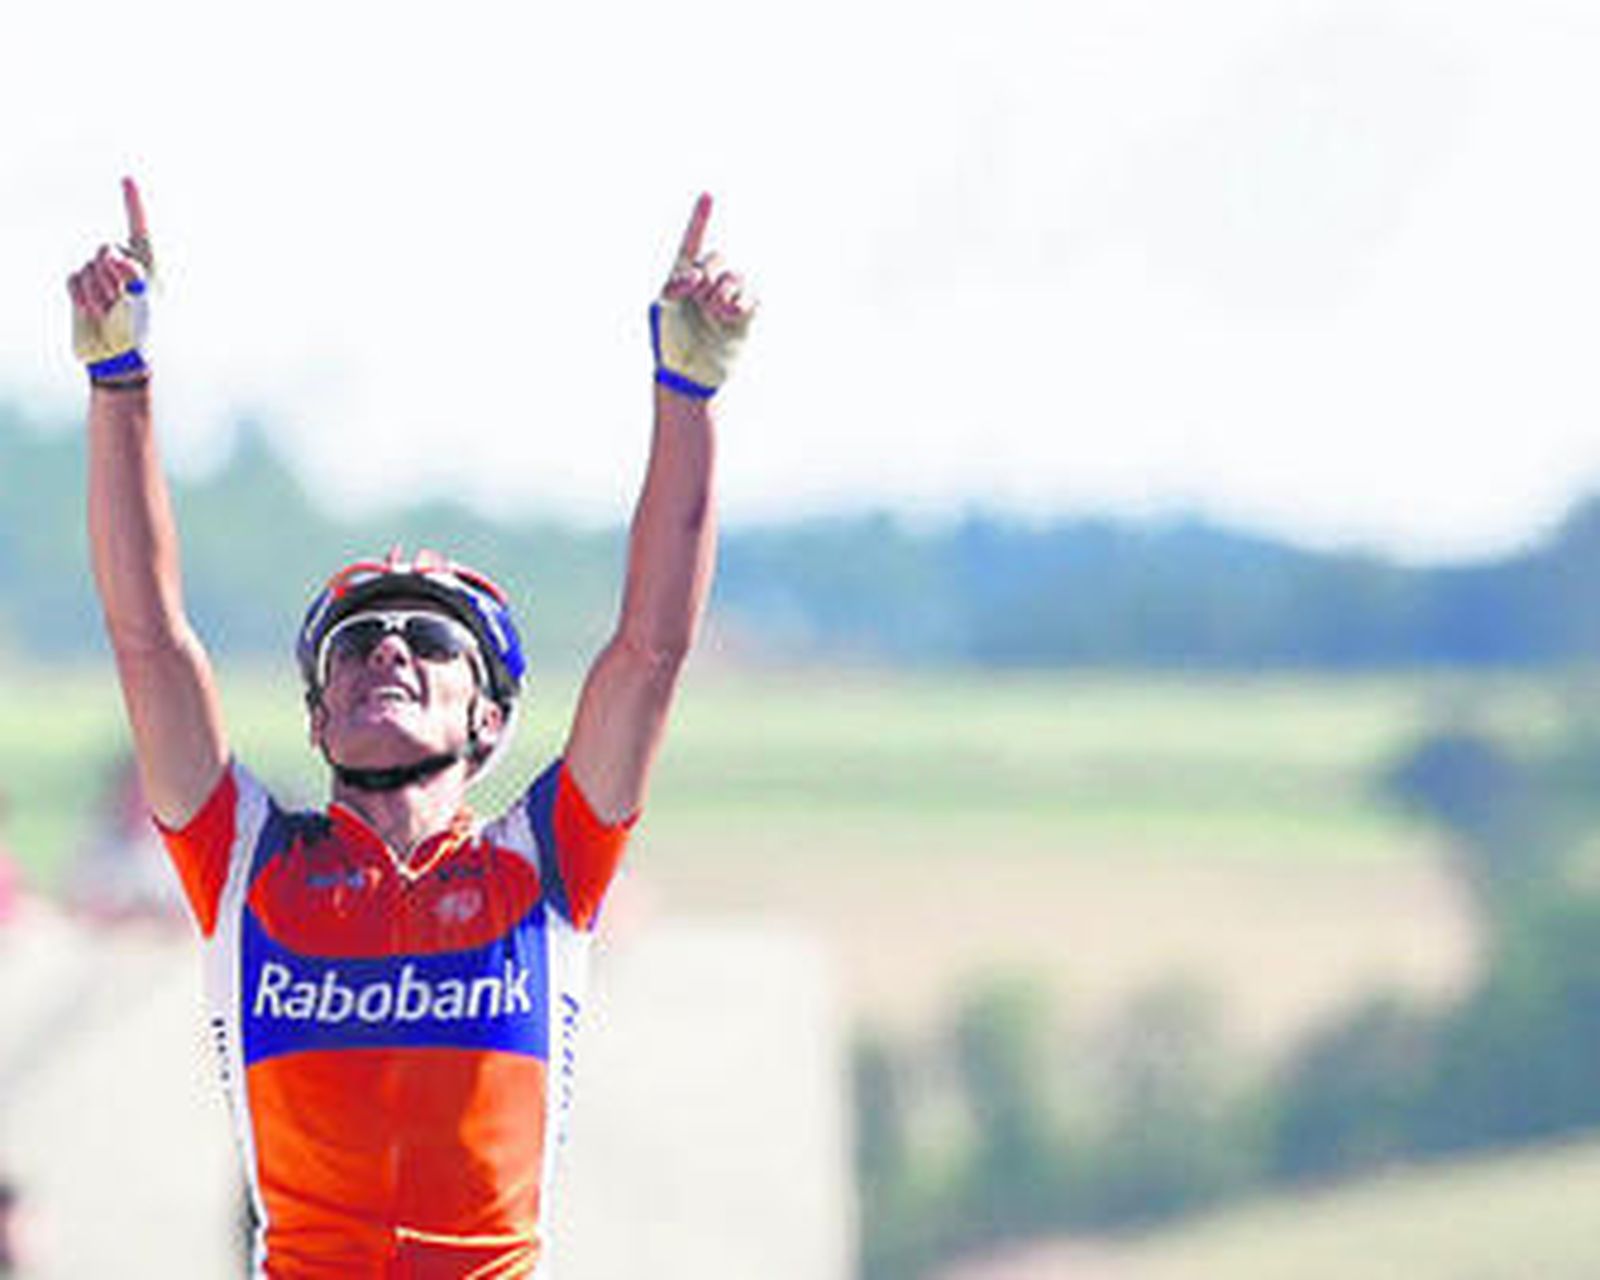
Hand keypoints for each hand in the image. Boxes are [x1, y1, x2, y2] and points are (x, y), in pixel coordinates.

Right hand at [68, 177, 154, 383]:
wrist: (122, 361)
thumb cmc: (144, 333)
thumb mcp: (145, 299)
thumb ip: (131, 272)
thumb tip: (110, 256)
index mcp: (150, 267)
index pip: (140, 228)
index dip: (133, 203)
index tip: (127, 178)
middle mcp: (125, 268)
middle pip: (107, 248)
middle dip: (111, 272)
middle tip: (121, 299)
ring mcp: (102, 278)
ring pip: (89, 265)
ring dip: (98, 290)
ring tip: (111, 312)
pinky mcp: (82, 290)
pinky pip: (73, 278)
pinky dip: (80, 294)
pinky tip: (92, 311)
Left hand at [651, 193, 755, 398]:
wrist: (689, 375)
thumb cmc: (669, 343)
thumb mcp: (662, 309)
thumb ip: (674, 284)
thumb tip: (695, 274)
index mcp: (682, 279)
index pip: (693, 243)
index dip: (700, 219)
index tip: (708, 195)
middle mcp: (706, 285)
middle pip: (716, 259)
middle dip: (707, 273)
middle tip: (699, 295)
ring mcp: (726, 300)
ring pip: (735, 277)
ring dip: (723, 292)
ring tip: (715, 311)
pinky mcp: (744, 315)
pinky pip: (751, 297)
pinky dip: (742, 302)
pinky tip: (731, 314)